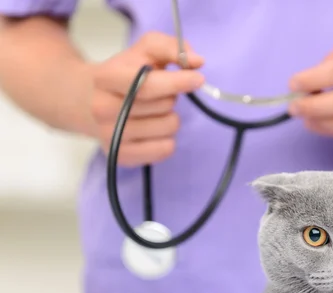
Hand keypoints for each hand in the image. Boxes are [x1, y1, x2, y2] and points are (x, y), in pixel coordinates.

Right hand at [87, 32, 204, 166]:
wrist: (88, 101)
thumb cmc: (125, 73)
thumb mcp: (144, 51)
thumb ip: (172, 48)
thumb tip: (197, 61)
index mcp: (105, 78)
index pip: (148, 85)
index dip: (177, 82)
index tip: (197, 79)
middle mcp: (102, 109)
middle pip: (163, 106)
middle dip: (171, 96)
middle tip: (158, 94)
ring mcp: (110, 135)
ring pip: (168, 127)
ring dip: (171, 117)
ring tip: (154, 112)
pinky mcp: (122, 156)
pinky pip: (165, 149)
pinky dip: (168, 139)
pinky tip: (154, 130)